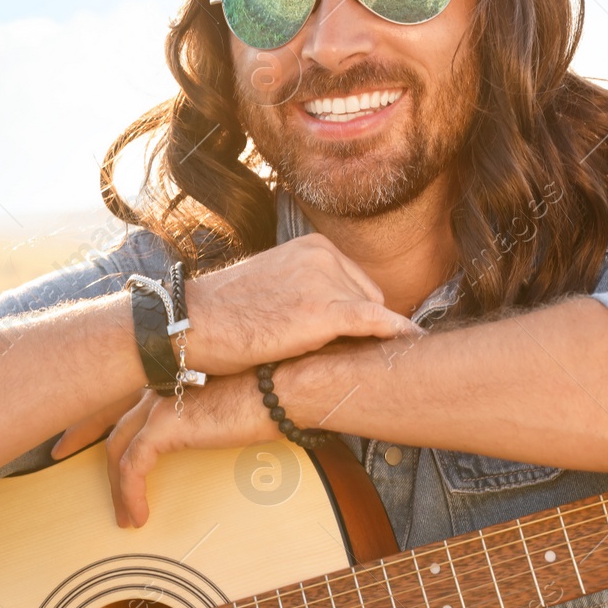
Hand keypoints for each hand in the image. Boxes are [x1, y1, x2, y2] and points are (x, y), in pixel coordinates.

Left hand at [51, 372, 275, 527]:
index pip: (117, 393)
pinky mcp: (165, 426)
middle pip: (104, 416)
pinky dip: (130, 494)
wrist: (281, 389)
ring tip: (122, 515)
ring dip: (114, 486)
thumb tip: (201, 431)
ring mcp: (157, 403)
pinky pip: (133, 467)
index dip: (92, 412)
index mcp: (167, 375)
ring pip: (116, 448)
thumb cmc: (266, 395)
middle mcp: (155, 384)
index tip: (73, 428)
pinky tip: (138, 517)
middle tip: (57, 453)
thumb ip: (202, 412)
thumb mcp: (225, 403)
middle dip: (78, 436)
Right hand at [182, 234, 421, 374]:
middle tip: (346, 355)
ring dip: (364, 340)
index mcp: (311, 246)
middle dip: (360, 326)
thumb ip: (303, 288)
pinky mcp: (326, 311)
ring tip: (354, 361)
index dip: (354, 314)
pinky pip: (377, 324)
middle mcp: (324, 255)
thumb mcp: (271, 283)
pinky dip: (397, 335)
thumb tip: (327, 316)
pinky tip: (414, 345)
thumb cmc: (223, 313)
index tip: (354, 339)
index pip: (355, 283)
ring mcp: (326, 281)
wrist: (192, 323)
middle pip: (368, 298)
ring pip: (370, 317)